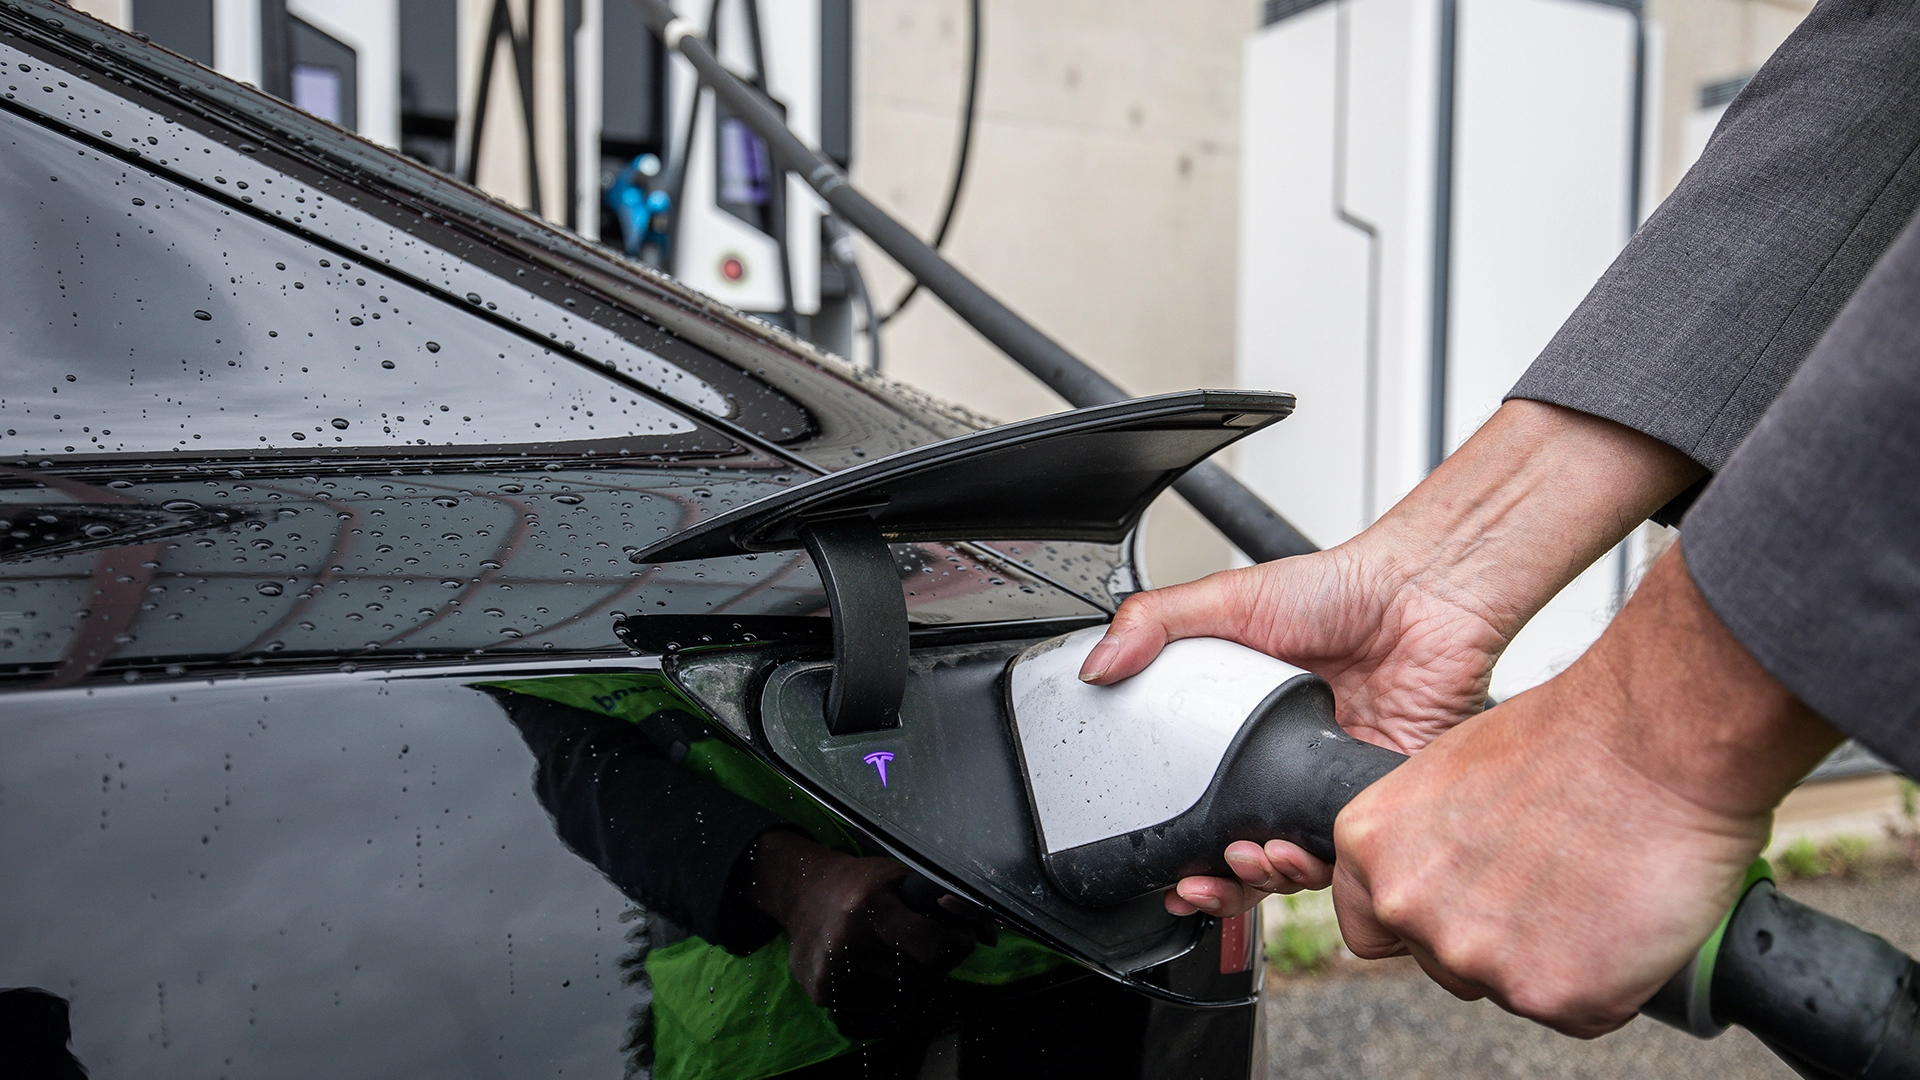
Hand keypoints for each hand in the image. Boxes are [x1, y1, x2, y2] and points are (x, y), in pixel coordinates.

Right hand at [748, 830, 975, 1037]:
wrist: (803, 891)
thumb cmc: (861, 882)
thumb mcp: (902, 877)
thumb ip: (945, 900)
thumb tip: (992, 935)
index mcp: (869, 907)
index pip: (931, 945)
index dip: (956, 946)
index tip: (962, 939)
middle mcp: (847, 941)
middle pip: (921, 976)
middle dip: (939, 963)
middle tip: (935, 945)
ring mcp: (832, 971)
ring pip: (901, 995)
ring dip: (912, 978)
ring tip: (900, 951)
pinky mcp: (821, 992)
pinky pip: (876, 1005)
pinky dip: (886, 989)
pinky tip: (874, 964)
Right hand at [1082, 401, 1706, 918]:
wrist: (1419, 592)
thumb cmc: (1337, 590)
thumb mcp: (1225, 599)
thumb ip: (1154, 624)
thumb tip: (1096, 665)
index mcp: (1244, 733)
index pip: (1204, 807)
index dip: (1180, 847)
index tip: (1162, 867)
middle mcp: (1287, 767)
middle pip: (1245, 856)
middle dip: (1216, 885)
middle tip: (1196, 884)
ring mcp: (1332, 785)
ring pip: (1295, 867)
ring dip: (1263, 877)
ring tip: (1246, 856)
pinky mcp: (1378, 796)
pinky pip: (1349, 853)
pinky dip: (1319, 866)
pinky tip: (1295, 847)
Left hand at [1330, 546, 1839, 1035]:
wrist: (1654, 740)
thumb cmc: (1569, 739)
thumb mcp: (1451, 771)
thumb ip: (1425, 837)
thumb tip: (1442, 872)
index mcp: (1370, 844)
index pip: (1371, 927)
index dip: (1427, 919)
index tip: (1466, 902)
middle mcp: (1406, 905)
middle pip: (1444, 963)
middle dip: (1494, 938)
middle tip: (1550, 882)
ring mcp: (1475, 956)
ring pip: (1512, 989)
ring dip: (1551, 957)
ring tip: (1592, 886)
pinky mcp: (1549, 994)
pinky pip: (1581, 1009)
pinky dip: (1609, 978)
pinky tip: (1622, 914)